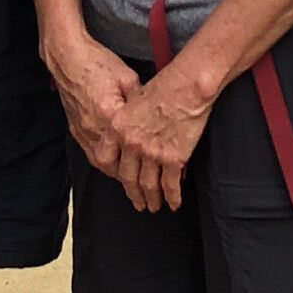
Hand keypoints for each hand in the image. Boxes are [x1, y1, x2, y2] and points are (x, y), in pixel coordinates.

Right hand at [45, 33, 144, 177]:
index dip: (145, 162)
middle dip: (129, 178)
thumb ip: (140, 100)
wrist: (67, 57)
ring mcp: (82, 130)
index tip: (158, 172)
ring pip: (100, 162)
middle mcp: (95, 128)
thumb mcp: (127, 77)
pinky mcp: (75, 128)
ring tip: (130, 179)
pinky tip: (113, 162)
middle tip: (144, 185)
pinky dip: (103, 161)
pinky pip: (90, 153)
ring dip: (116, 172)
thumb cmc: (98, 63)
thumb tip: (155, 114)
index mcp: (111, 115)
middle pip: (113, 164)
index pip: (131, 147)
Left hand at [107, 65, 217, 214]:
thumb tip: (127, 130)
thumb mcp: (134, 98)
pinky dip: (172, 197)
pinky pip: (170, 185)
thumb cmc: (164, 85)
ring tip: (154, 207)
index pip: (105, 159)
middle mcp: (131, 144)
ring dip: (151, 199)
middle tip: (137, 202)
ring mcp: (151, 154)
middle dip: (133, 194)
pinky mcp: (173, 159)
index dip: (112, 172)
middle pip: (127, 178)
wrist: (187, 86)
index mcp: (118, 127)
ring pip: (148, 185)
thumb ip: (127, 119)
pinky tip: (174, 203)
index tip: (118, 178)